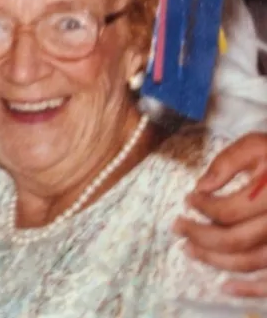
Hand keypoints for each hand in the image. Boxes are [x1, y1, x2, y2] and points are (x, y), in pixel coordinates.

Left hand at [175, 132, 266, 297]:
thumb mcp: (257, 145)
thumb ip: (227, 162)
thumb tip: (201, 186)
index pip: (229, 211)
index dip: (202, 207)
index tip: (189, 199)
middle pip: (234, 240)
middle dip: (199, 235)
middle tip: (177, 226)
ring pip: (249, 262)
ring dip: (215, 260)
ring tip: (190, 249)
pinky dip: (250, 290)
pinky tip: (226, 287)